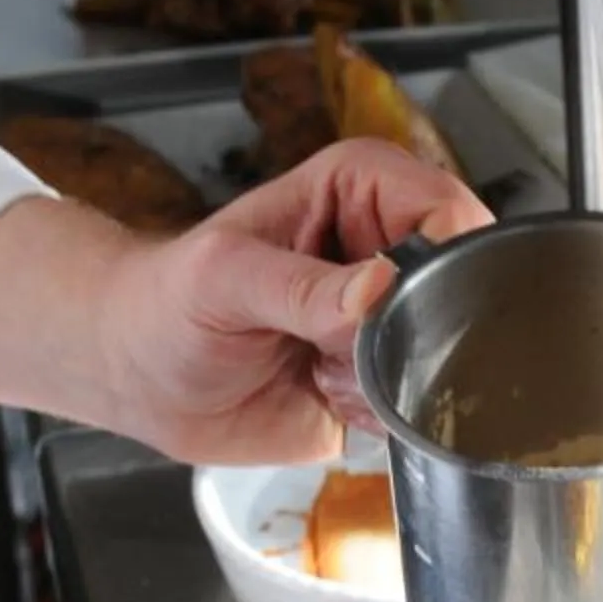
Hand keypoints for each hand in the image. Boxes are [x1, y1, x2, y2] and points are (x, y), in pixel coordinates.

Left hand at [103, 137, 489, 461]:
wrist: (139, 375)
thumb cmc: (167, 301)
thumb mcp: (224, 278)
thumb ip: (302, 286)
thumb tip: (380, 289)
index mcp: (363, 189)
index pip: (448, 210)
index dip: (440, 260)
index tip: (394, 304)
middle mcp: (390, 247)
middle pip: (463, 285)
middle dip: (415, 328)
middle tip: (338, 346)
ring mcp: (393, 316)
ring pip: (448, 353)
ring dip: (391, 374)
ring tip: (319, 367)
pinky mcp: (386, 378)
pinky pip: (419, 404)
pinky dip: (378, 412)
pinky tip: (324, 394)